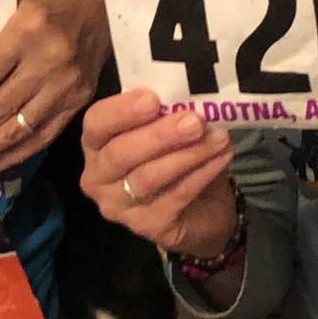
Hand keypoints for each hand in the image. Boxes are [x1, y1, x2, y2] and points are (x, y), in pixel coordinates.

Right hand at [81, 88, 237, 256]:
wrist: (201, 209)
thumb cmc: (175, 157)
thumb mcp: (167, 128)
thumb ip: (165, 112)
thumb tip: (185, 91)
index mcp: (96, 144)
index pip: (96, 124)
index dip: (121, 111)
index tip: (153, 98)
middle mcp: (98, 177)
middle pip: (120, 154)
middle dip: (159, 135)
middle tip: (194, 121)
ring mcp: (119, 206)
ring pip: (148, 177)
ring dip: (187, 154)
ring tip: (218, 138)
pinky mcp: (147, 227)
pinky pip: (174, 196)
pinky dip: (201, 174)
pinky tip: (221, 157)